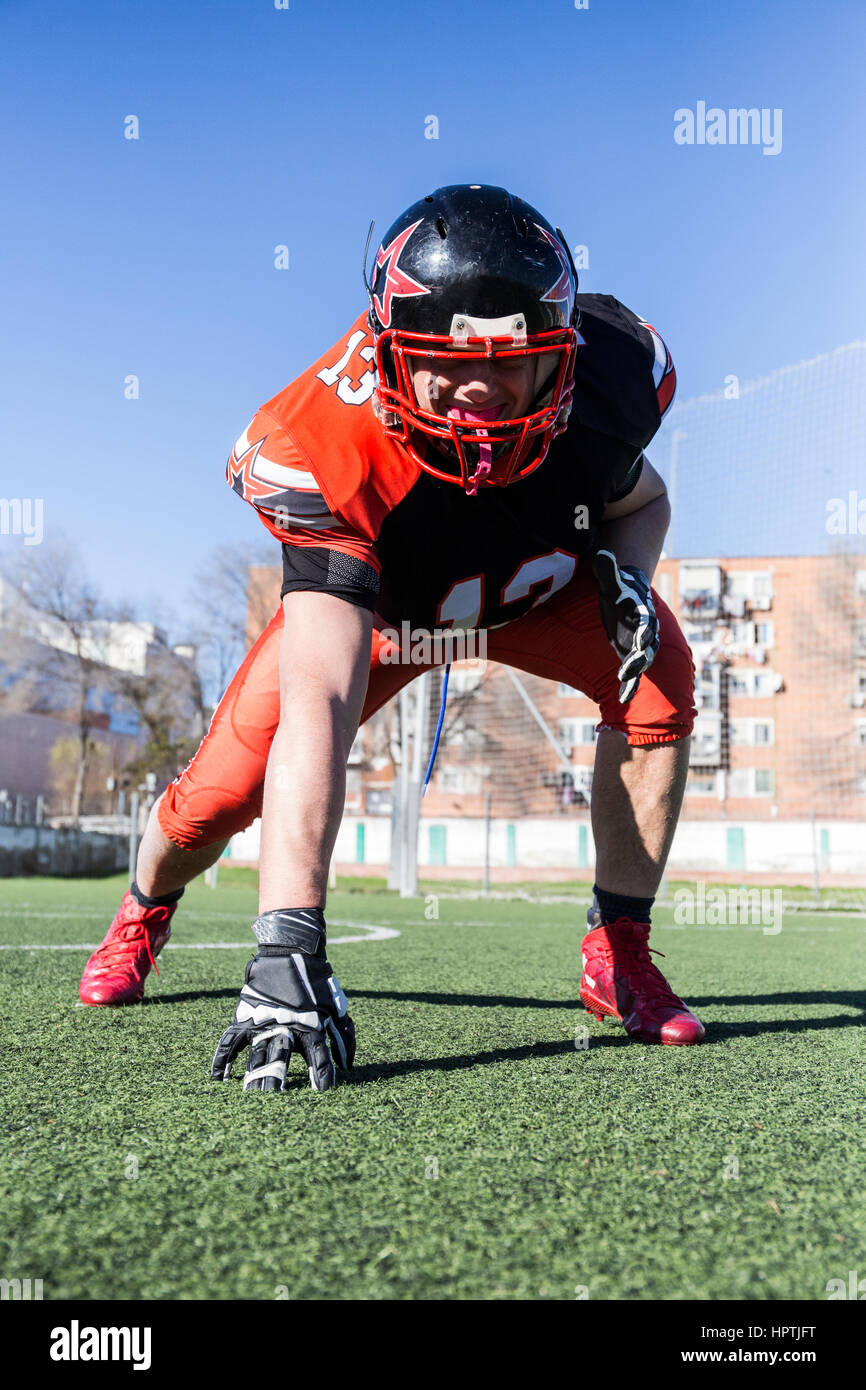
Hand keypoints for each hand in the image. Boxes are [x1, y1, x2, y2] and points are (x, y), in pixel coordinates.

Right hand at [211, 911, 354, 1091]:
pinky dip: (222, 1059)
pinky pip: (230, 1041)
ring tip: (249, 1100)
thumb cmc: (317, 981)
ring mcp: (263, 1022)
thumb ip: (343, 1037)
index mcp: (310, 1025)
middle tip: (273, 1106)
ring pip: (256, 1056)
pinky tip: (218, 1079)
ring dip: (252, 1078)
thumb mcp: (335, 1007)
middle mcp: (286, 1027)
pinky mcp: (245, 1016)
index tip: (321, 1095)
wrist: (290, 950)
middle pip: (280, 1062)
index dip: (320, 1077)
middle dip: (277, 1084)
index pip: (318, 1058)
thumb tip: (348, 1066)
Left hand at [592, 549, 659, 704]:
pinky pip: (632, 672)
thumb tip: (603, 554)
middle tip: (630, 670)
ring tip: (626, 689)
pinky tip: (622, 698)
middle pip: (647, 647)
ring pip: (641, 662)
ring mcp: (640, 645)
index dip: (645, 632)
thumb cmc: (621, 587)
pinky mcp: (631, 654)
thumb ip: (609, 569)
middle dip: (639, 658)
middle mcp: (646, 632)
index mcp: (644, 613)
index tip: (641, 639)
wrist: (629, 594)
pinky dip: (629, 685)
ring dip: (634, 675)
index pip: (647, 623)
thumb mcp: (614, 579)